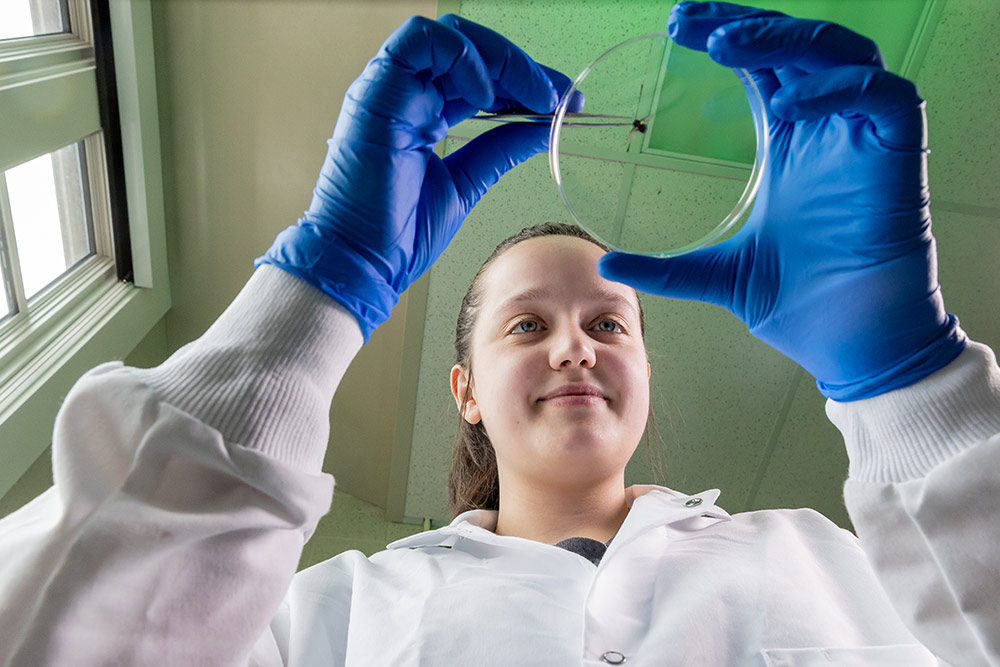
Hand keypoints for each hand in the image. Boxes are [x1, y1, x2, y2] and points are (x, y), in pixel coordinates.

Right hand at [257, 15, 571, 341]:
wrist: (364, 262)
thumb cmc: (399, 234)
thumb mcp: (467, 183)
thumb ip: (500, 148)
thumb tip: (543, 127)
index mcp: (424, 113)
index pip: (481, 77)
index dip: (526, 81)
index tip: (566, 103)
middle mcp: (406, 94)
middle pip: (470, 49)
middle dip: (521, 66)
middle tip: (558, 96)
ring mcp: (390, 89)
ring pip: (450, 36)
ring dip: (500, 59)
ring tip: (532, 96)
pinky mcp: (376, 92)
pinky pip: (420, 42)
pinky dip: (462, 58)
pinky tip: (487, 95)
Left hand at [598, 1, 965, 399]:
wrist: (851, 344)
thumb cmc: (801, 305)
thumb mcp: (718, 274)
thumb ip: (666, 267)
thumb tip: (607, 261)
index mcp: (791, 149)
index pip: (763, 69)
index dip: (730, 38)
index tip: (680, 27)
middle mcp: (827, 134)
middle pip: (795, 48)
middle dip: (746, 24)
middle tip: (690, 20)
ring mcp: (862, 142)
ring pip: (839, 55)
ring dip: (784, 39)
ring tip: (726, 45)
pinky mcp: (897, 157)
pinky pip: (882, 98)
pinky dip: (838, 89)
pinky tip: (789, 104)